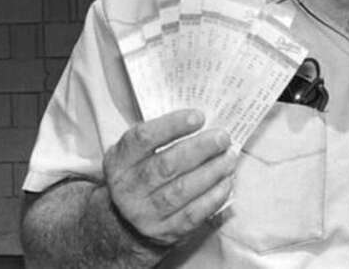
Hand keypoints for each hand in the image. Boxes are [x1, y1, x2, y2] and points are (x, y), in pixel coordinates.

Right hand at [103, 109, 237, 248]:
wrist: (124, 223)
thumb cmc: (138, 176)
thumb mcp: (134, 154)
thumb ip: (158, 137)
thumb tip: (200, 120)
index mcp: (119, 161)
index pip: (143, 138)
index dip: (172, 125)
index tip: (198, 117)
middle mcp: (128, 188)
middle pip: (166, 165)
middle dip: (200, 149)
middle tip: (222, 137)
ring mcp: (145, 212)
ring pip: (182, 190)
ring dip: (211, 172)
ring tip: (229, 157)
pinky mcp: (164, 231)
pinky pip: (193, 214)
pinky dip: (213, 197)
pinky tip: (226, 182)